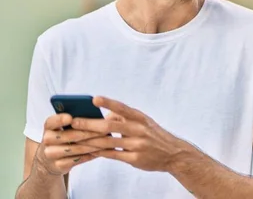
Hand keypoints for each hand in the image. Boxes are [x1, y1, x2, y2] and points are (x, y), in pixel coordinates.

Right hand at [38, 113, 103, 174]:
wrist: (50, 160)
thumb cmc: (64, 137)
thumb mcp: (65, 127)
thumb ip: (76, 120)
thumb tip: (95, 116)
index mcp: (49, 127)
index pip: (51, 121)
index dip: (60, 120)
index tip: (70, 118)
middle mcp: (47, 140)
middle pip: (69, 135)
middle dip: (89, 132)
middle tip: (106, 129)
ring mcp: (51, 154)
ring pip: (75, 148)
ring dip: (93, 144)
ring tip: (107, 140)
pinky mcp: (58, 165)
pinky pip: (77, 159)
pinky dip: (90, 155)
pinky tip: (101, 151)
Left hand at [72, 96, 186, 171]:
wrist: (173, 154)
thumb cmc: (154, 135)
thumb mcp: (144, 121)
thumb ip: (125, 118)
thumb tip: (104, 116)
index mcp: (140, 118)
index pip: (122, 108)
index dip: (108, 103)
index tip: (94, 99)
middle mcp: (139, 130)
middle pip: (110, 126)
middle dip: (90, 124)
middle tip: (74, 122)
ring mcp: (137, 145)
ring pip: (108, 142)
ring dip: (89, 140)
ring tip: (74, 139)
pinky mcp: (135, 159)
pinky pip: (113, 155)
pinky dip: (99, 152)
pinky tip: (88, 150)